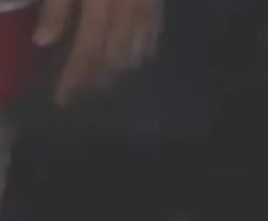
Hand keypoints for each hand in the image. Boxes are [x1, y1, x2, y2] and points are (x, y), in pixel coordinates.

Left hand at [33, 0, 161, 104]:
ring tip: (103, 83)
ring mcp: (149, 9)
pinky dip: (141, 55)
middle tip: (82, 96)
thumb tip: (43, 42)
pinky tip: (131, 61)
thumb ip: (56, 7)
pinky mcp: (158, 4)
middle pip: (115, 58)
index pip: (88, 50)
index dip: (76, 76)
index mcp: (102, 4)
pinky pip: (154, 37)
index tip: (63, 99)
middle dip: (97, 80)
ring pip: (138, 52)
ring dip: (119, 72)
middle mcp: (130, 12)